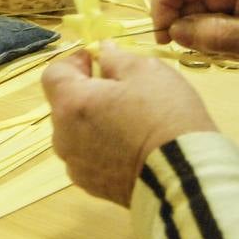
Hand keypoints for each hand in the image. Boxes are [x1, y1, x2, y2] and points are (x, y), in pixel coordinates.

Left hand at [42, 42, 215, 206]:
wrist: (184, 176)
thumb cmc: (164, 116)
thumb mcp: (147, 71)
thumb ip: (117, 58)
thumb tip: (103, 51)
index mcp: (71, 104)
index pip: (53, 74)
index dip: (75, 62)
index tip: (99, 61)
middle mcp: (63, 136)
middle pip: (65, 105)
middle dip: (87, 93)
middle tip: (122, 91)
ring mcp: (76, 165)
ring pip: (77, 133)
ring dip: (94, 122)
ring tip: (130, 122)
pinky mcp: (91, 186)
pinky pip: (89, 158)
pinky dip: (103, 149)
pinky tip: (132, 148)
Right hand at [152, 0, 238, 76]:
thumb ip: (217, 35)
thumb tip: (174, 31)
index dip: (162, 4)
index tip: (166, 38)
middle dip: (181, 21)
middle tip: (203, 51)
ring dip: (196, 27)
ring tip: (224, 48)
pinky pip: (205, 4)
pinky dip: (207, 25)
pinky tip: (230, 41)